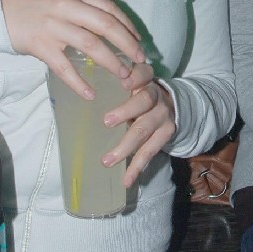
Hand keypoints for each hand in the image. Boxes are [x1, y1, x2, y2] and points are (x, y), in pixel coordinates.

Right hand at [0, 0, 144, 97]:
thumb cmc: (33, 4)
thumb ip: (83, 5)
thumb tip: (112, 25)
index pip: (110, 9)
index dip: (128, 26)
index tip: (139, 41)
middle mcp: (67, 6)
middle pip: (107, 26)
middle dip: (128, 45)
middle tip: (141, 61)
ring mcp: (54, 26)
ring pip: (91, 46)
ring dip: (111, 63)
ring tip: (124, 76)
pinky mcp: (41, 45)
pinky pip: (65, 67)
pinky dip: (79, 82)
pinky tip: (90, 93)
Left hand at [100, 66, 175, 187]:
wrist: (173, 104)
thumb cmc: (140, 92)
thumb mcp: (134, 83)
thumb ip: (115, 84)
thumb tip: (79, 93)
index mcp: (145, 79)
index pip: (143, 72)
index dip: (135, 77)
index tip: (123, 81)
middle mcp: (156, 95)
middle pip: (144, 101)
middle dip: (126, 111)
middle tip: (106, 121)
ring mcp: (163, 115)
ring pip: (145, 130)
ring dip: (126, 146)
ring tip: (107, 160)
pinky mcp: (166, 133)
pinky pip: (150, 151)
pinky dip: (137, 167)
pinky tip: (127, 179)